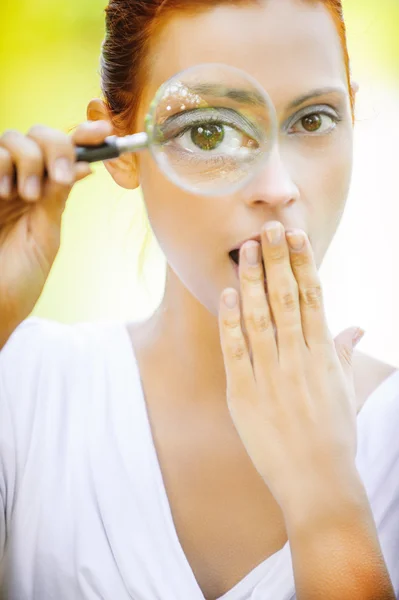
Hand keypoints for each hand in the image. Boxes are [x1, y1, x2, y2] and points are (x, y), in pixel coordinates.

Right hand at [0, 120, 112, 348]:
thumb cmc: (19, 279)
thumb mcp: (46, 234)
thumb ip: (58, 197)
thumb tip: (85, 164)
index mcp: (42, 192)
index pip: (64, 152)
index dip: (84, 136)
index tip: (105, 133)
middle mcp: (20, 181)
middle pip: (38, 134)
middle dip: (56, 146)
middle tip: (61, 176)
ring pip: (13, 137)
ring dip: (28, 159)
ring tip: (28, 196)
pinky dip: (1, 165)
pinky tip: (4, 192)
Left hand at [218, 221, 364, 514]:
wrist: (316, 483)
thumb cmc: (334, 437)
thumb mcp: (346, 392)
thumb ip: (345, 355)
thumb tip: (356, 328)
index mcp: (324, 355)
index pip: (313, 298)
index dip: (303, 265)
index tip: (296, 237)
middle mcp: (299, 359)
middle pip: (286, 298)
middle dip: (277, 260)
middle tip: (267, 228)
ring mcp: (271, 376)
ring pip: (260, 316)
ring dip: (252, 280)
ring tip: (246, 249)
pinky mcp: (244, 394)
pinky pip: (236, 350)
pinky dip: (231, 320)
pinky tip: (227, 293)